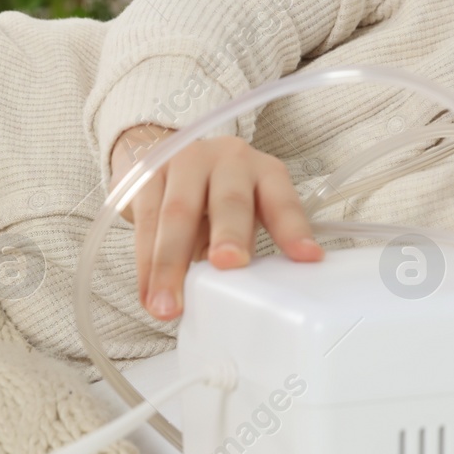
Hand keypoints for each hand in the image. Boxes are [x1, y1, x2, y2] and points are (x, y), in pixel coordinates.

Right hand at [109, 124, 322, 319]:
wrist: (159, 147)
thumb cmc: (212, 192)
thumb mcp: (240, 208)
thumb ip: (244, 240)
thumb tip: (243, 293)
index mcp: (264, 171)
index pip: (283, 202)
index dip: (295, 230)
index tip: (308, 257)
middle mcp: (229, 160)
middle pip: (229, 200)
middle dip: (229, 234)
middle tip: (228, 264)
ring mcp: (185, 162)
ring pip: (177, 214)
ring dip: (171, 266)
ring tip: (168, 307)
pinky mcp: (146, 174)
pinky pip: (145, 222)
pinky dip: (146, 263)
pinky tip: (148, 294)